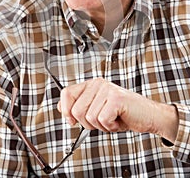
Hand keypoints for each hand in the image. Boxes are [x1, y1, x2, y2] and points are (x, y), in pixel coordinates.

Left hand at [57, 78, 177, 142]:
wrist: (148, 116)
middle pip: (76, 110)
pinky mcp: (116, 98)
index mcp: (92, 84)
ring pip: (89, 117)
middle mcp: (98, 84)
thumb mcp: (98, 109)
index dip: (65, 110)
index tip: (71, 120)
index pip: (66, 93)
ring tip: (112, 119)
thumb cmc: (124, 114)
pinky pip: (102, 120)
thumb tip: (61, 106)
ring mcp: (107, 90)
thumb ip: (80, 105)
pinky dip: (110, 127)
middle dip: (88, 123)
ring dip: (101, 126)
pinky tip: (118, 121)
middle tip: (102, 120)